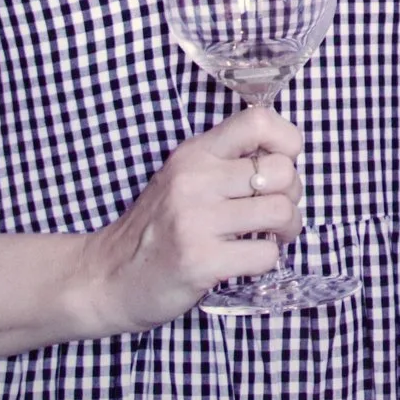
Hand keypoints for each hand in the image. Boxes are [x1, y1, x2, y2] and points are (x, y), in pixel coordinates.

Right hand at [64, 105, 304, 336]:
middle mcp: (194, 180)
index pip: (258, 121)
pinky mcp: (201, 261)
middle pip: (282, 172)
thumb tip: (286, 158)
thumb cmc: (157, 228)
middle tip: (275, 212)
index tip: (283, 163)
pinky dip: (267, 260)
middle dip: (292, 195)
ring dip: (286, 230)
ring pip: (281, 212)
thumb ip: (226, 162)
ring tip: (269, 237)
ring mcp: (196, 221)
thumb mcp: (184, 178)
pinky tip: (246, 260)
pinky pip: (266, 254)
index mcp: (194, 153)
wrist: (107, 278)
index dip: (286, 141)